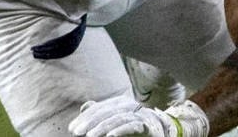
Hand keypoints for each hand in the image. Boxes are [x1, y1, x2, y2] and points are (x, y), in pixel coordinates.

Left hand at [68, 96, 208, 136]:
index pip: (100, 108)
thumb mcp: (118, 122)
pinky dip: (120, 131)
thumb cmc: (138, 129)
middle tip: (76, 132)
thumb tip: (86, 106)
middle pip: (106, 111)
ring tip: (89, 136)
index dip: (85, 117)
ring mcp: (140, 114)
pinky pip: (133, 126)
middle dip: (89, 122)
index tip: (72, 129)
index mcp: (121, 103)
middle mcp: (131, 105)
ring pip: (118, 118)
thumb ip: (103, 115)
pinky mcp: (148, 125)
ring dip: (102, 128)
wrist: (165, 132)